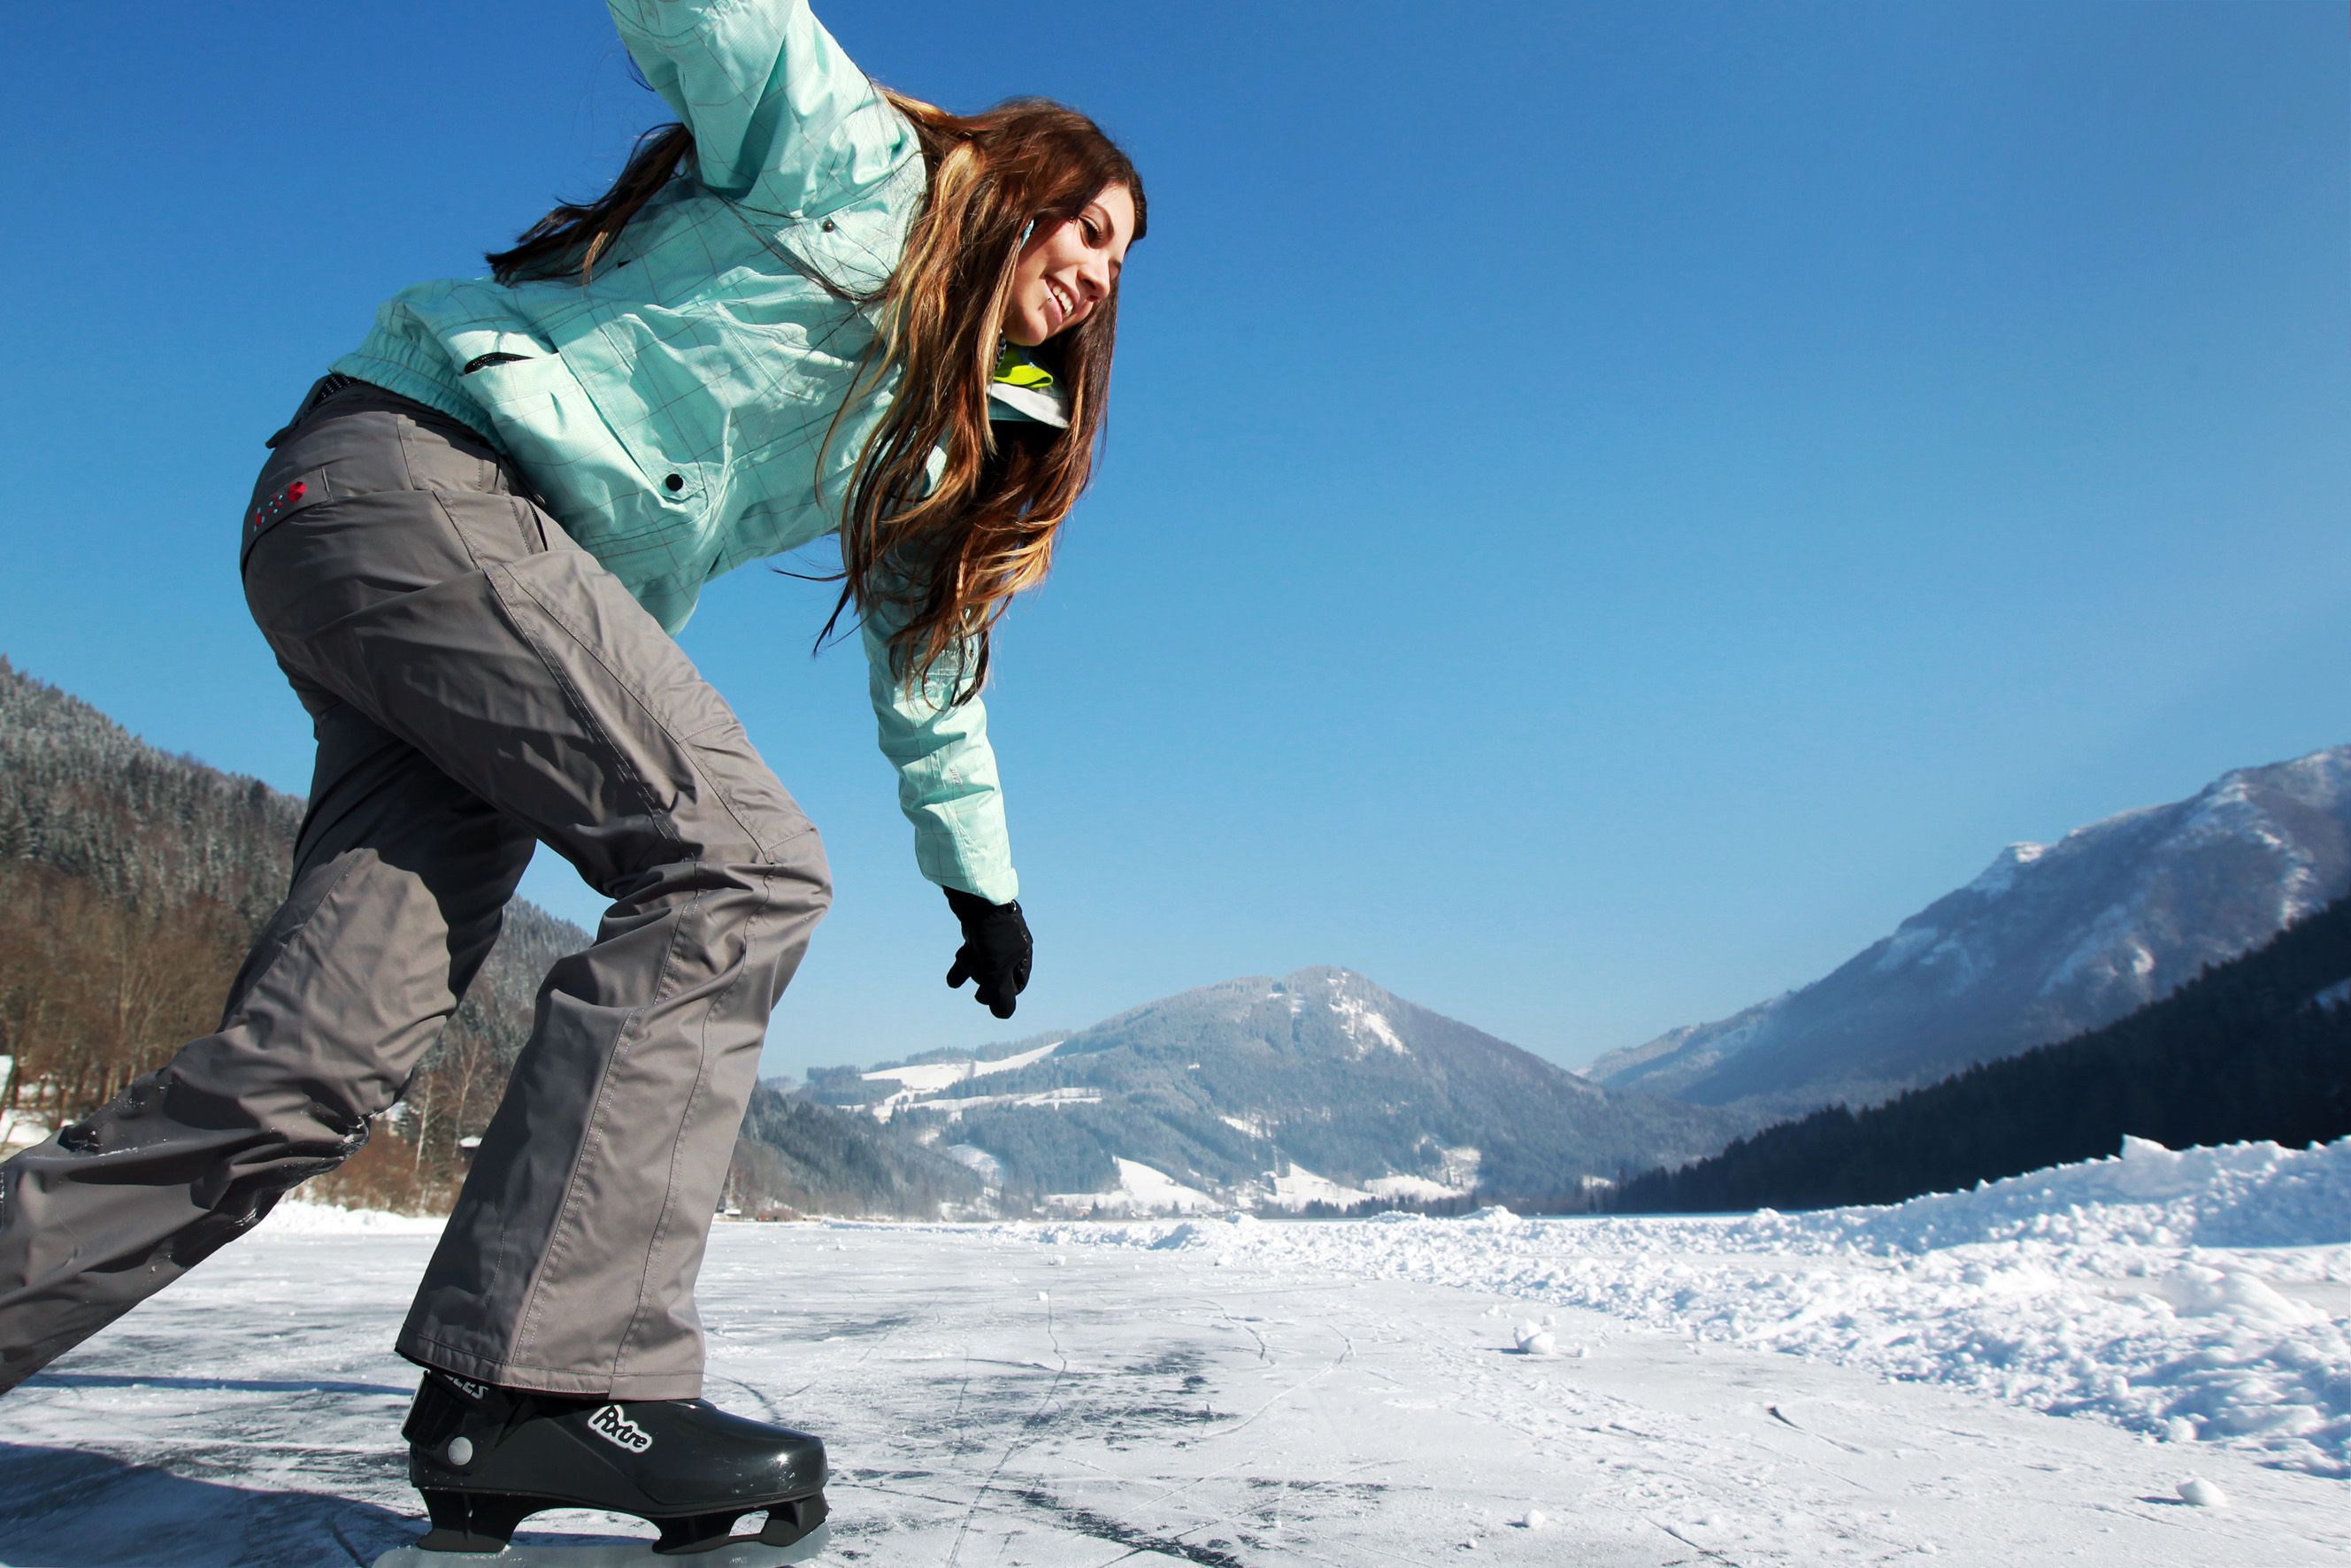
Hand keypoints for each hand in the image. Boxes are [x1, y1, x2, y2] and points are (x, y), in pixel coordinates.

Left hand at [943, 887, 1032, 1018]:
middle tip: (976, 990)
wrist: (975, 896)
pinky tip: (952, 980)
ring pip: (982, 964)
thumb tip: (1002, 1015)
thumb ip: (999, 993)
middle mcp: (1011, 945)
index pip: (1017, 985)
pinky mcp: (977, 930)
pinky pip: (972, 952)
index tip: (989, 999)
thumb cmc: (991, 933)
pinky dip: (962, 965)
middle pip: (998, 975)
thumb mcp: (996, 968)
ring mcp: (993, 937)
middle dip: (984, 984)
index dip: (1003, 995)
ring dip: (970, 973)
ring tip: (956, 981)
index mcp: (1022, 953)